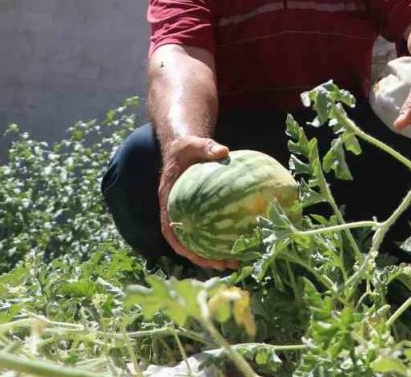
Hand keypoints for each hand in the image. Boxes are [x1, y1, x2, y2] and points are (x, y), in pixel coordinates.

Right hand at [158, 136, 239, 270]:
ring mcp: (187, 215)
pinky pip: (210, 229)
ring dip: (214, 255)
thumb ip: (206, 147)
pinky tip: (243, 242)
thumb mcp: (193, 144)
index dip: (180, 244)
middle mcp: (176, 212)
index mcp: (168, 200)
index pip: (169, 229)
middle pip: (186, 243)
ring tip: (236, 263)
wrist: (185, 149)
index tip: (192, 254)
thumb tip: (224, 151)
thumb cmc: (187, 148)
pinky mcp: (200, 214)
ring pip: (199, 241)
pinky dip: (223, 238)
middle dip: (202, 257)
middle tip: (223, 265)